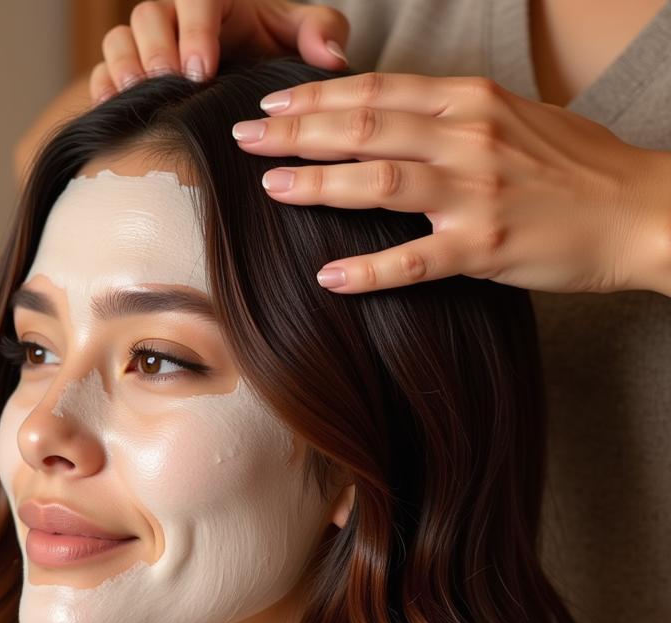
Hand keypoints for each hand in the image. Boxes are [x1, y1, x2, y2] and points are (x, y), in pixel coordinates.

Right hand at [89, 0, 348, 103]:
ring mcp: (144, 47)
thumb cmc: (268, 58)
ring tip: (143, 98)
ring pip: (119, 41)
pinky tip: (116, 112)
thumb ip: (321, 33)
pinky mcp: (126, 76)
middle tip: (173, 85)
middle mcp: (172, 18)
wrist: (240, 90)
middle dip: (157, 50)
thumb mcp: (299, 42)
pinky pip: (100, 75)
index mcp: (212, 0)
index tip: (202, 70)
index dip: (193, 30)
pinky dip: (103, 91)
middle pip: (148, 16)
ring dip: (126, 69)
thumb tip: (332, 55)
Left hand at [231, 72, 670, 295]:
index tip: (271, 105)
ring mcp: (475, 193)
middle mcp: (468, 138)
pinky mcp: (484, 247)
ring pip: (380, 181)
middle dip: (297, 132)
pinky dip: (368, 270)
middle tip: (245, 140)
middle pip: (365, 127)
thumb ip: (449, 118)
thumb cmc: (572, 168)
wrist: (638, 210)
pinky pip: (414, 260)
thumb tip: (385, 119)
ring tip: (271, 189)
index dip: (316, 97)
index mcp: (471, 102)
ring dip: (318, 185)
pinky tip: (329, 277)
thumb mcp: (511, 120)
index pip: (377, 92)